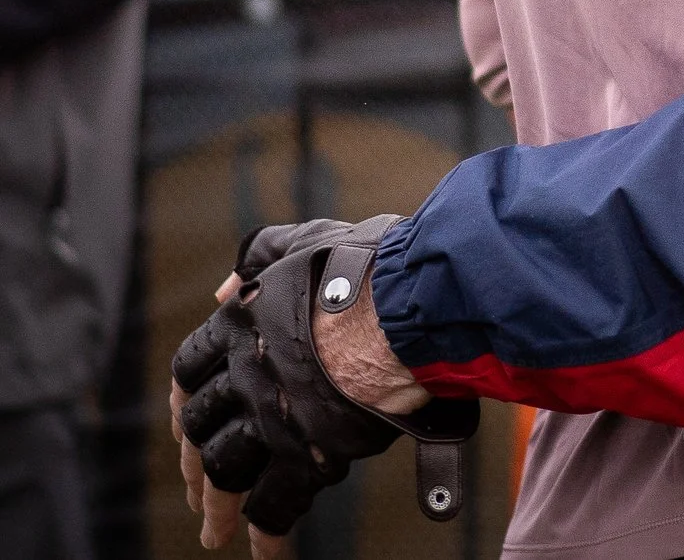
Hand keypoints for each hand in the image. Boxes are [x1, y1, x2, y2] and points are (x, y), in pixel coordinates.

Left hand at [172, 218, 467, 547]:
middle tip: (196, 487)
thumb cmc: (370, 267)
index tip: (184, 423)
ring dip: (218, 505)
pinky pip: (275, 505)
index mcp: (240, 325)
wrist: (410, 303)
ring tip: (214, 531)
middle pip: (200, 428)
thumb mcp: (305, 243)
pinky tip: (266, 551)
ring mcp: (271, 416)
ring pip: (225, 469)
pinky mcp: (306, 450)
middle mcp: (244, 374)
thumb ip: (262, 256)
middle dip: (193, 462)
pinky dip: (268, 534)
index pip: (188, 371)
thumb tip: (225, 285)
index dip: (184, 401)